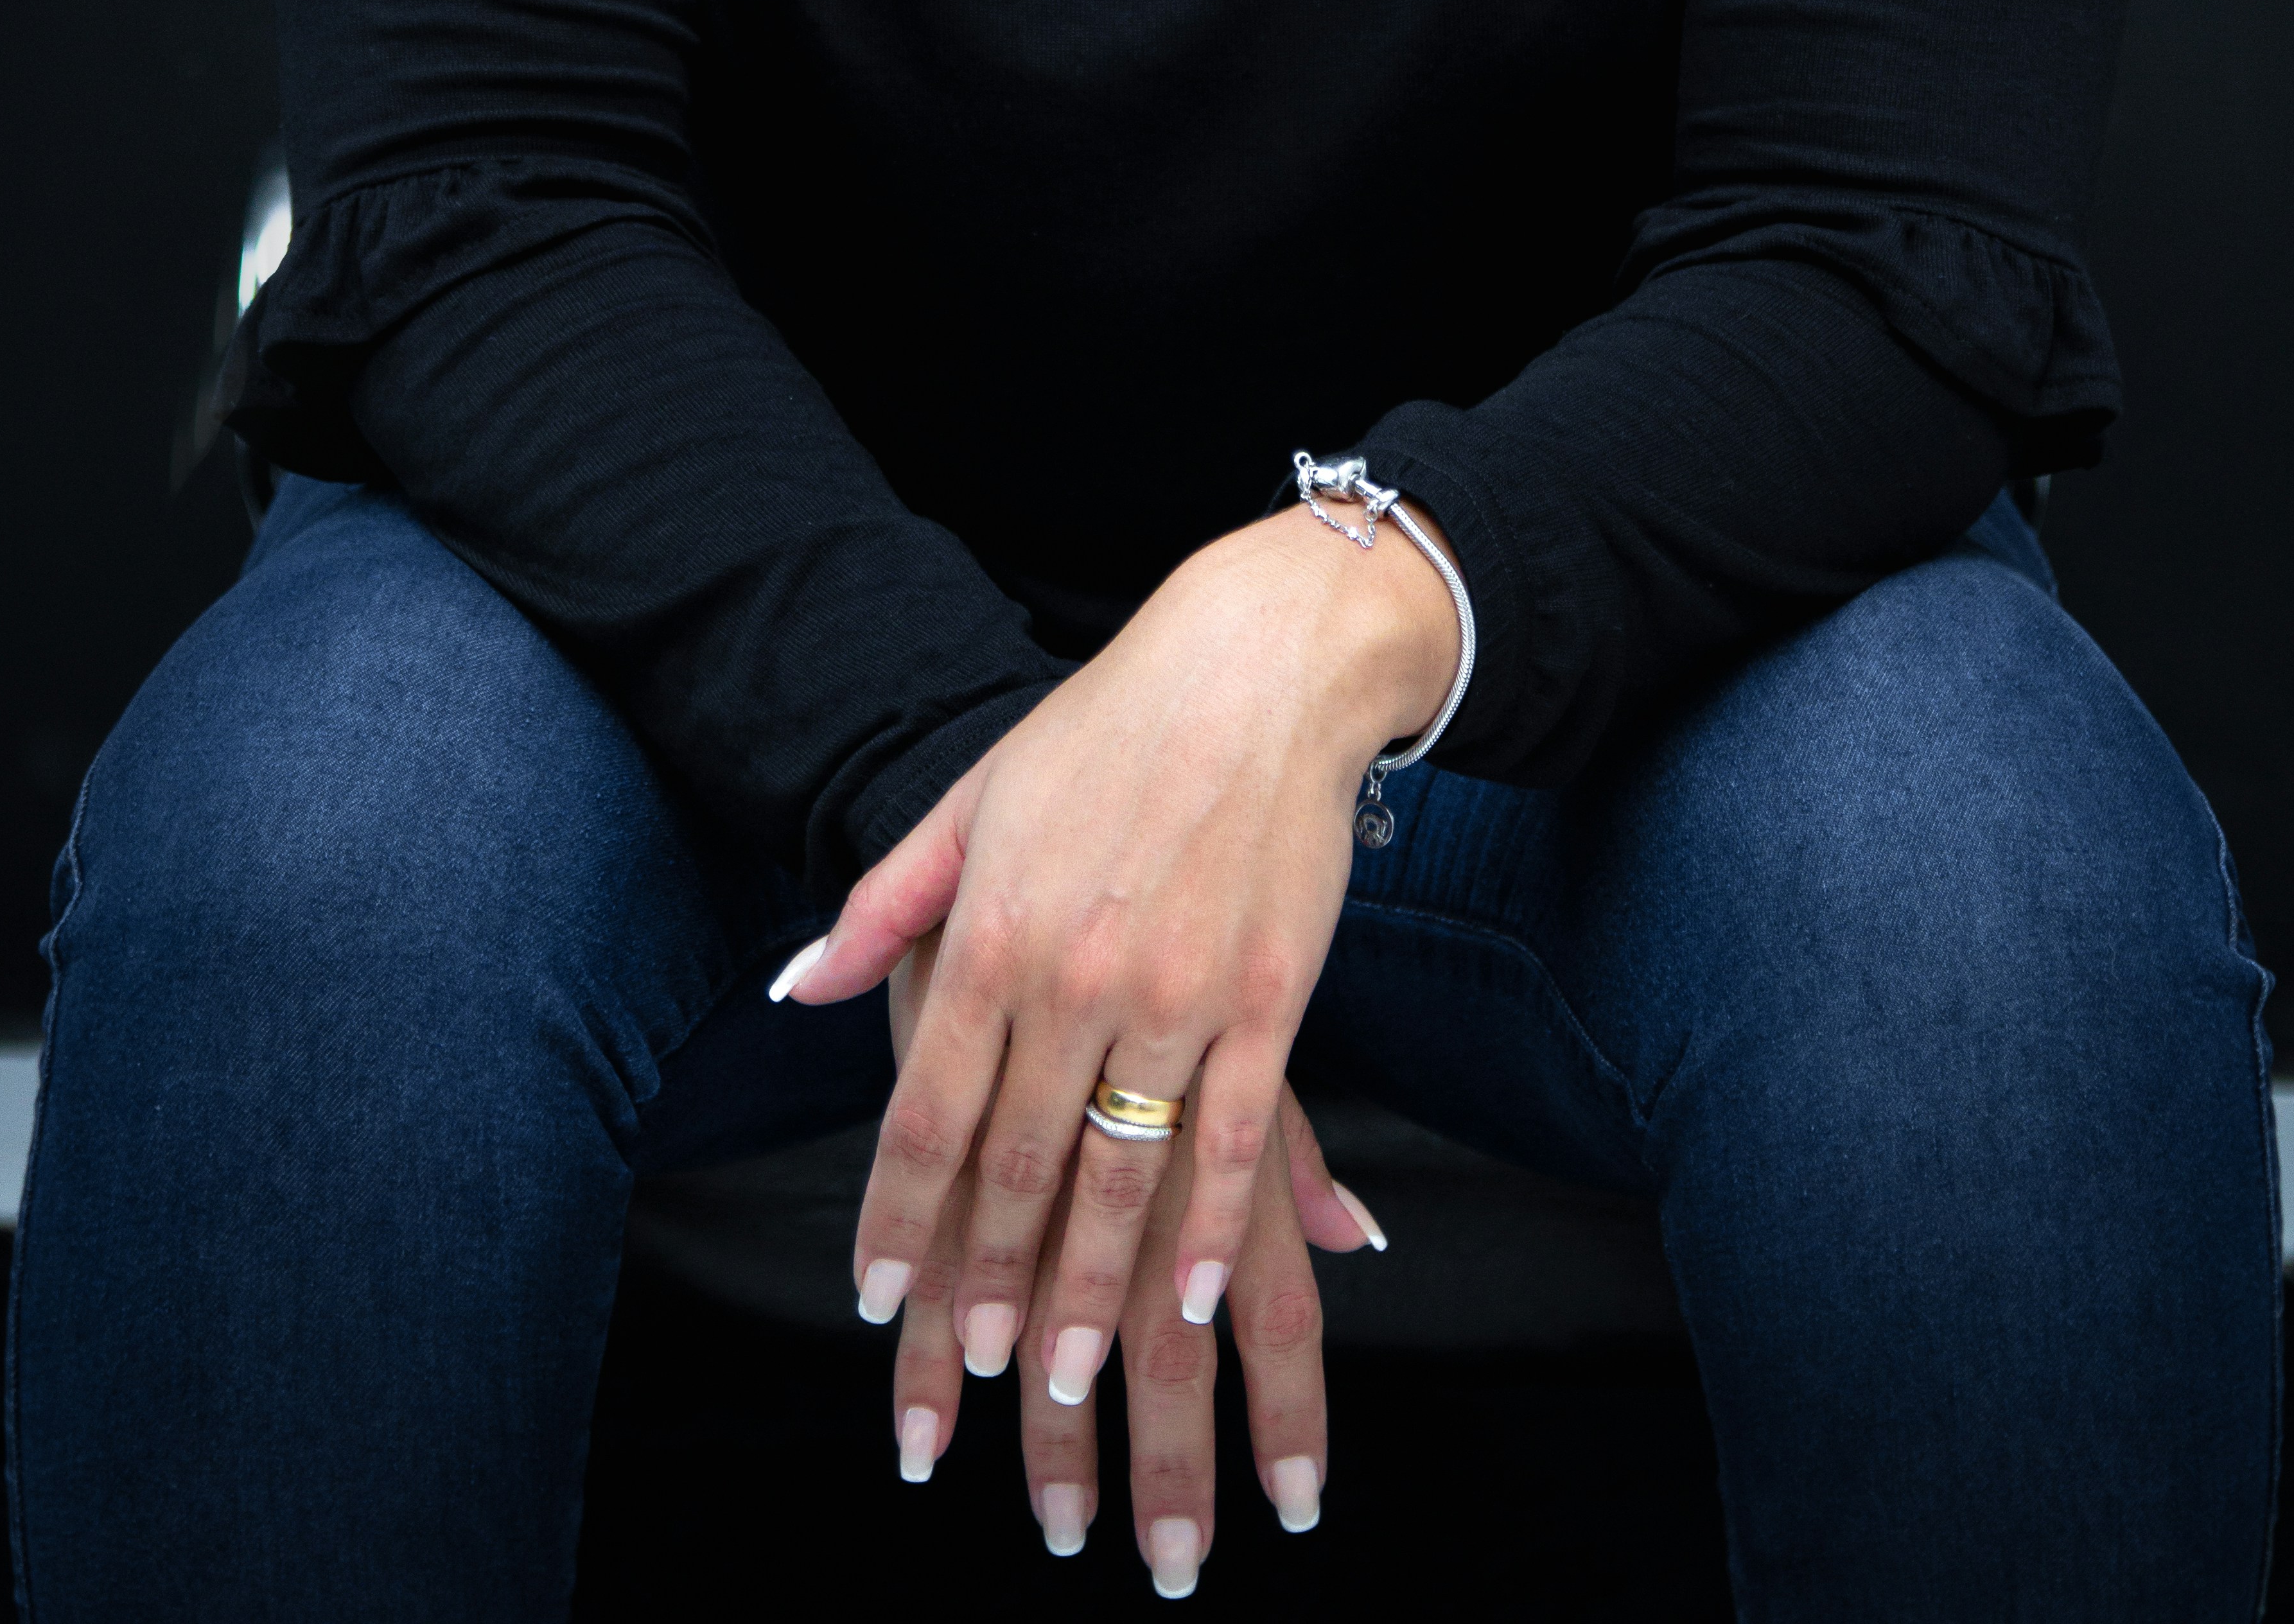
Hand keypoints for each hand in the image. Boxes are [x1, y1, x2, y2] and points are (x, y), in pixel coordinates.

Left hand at [784, 499, 1453, 1407]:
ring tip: (1058, 1376)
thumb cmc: (1105, 729)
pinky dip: (1209, 1231)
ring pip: (1121, 1172)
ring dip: (1085, 1287)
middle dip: (984, 1281)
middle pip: (1016, 1163)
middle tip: (965, 1368)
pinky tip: (1189, 1298)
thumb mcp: (972, 800)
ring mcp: (1179, 993)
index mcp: (993, 932)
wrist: (1258, 665)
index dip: (895, 1213)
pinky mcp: (1271, 999)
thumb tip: (799, 987)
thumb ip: (885, 907)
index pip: (926, 1108)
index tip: (873, 1298)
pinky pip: (1236, 1140)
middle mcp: (1075, 975)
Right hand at [883, 934, 1378, 1580]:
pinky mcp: (963, 1085)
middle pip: (1170, 1350)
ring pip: (1050, 1319)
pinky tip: (935, 1413)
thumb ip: (1287, 1146)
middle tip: (1166, 1572)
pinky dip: (933, 1337)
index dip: (1291, 1414)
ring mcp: (1050, 1123)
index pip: (1276, 1309)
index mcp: (1231, 1126)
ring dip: (1049, 1437)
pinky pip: (951, 1250)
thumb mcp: (1250, 1016)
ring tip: (1059, 1533)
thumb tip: (1360, 1238)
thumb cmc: (1186, 897)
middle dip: (1168, 1469)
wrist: (1109, 752)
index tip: (1300, 1514)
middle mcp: (1151, 1140)